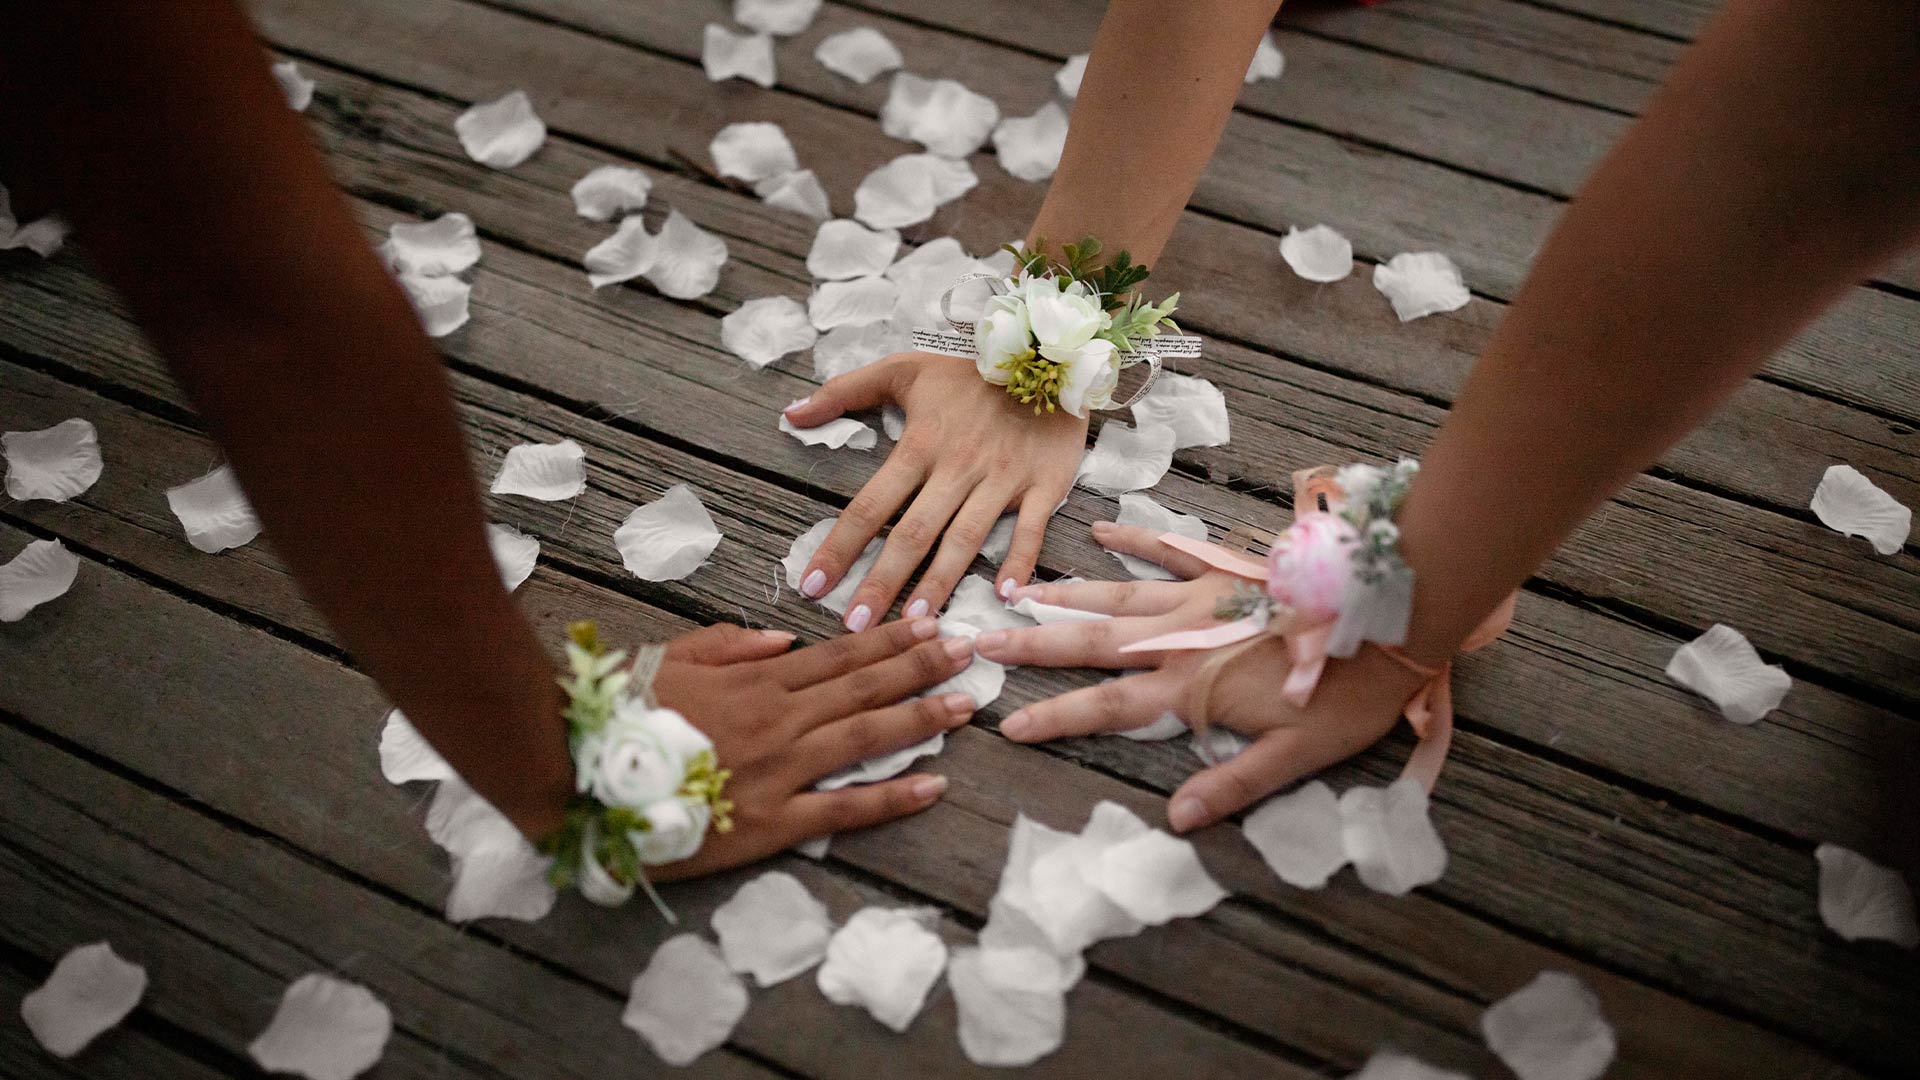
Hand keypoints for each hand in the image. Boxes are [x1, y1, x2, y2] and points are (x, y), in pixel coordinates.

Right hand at [643, 617, 977, 878]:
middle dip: (922, 667)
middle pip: (864, 688)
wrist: (583, 776)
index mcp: (755, 679)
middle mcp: (778, 718)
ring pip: (866, 738)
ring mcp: (780, 770)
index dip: (890, 639)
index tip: (932, 624)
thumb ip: (729, 644)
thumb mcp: (670, 659)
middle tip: (971, 652)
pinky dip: (891, 797)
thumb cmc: (621, 716)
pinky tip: (933, 785)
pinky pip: (843, 809)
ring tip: (965, 704)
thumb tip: (784, 638)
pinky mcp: (773, 822)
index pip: (838, 655)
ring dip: (921, 718)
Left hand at [782, 351, 1087, 630]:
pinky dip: (1021, 562)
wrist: (1051, 354)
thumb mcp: (905, 369)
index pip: (870, 504)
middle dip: (881, 582)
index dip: (839, 546)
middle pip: (913, 532)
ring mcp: (1002, 479)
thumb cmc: (971, 372)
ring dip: (939, 582)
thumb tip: (791, 413)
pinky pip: (1031, 529)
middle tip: (855, 626)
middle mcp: (957, 467)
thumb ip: (845, 391)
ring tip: (915, 623)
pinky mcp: (1044, 485)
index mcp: (920, 444)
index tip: (812, 586)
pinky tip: (1007, 596)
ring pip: (966, 538)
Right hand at [974, 521, 1425, 832]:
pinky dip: (1132, 539)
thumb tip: (1176, 819)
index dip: (1056, 718)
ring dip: (1067, 596)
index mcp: (1193, 687)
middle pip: (1094, 643)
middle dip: (1035, 647)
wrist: (1392, 611)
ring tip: (1018, 592)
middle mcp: (1183, 637)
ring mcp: (1202, 595)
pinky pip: (1169, 548)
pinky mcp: (1228, 567)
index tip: (1005, 723)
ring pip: (1118, 595)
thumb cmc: (1350, 691)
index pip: (1109, 707)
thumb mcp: (1298, 754)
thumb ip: (1234, 783)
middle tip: (982, 641)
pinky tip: (1099, 532)